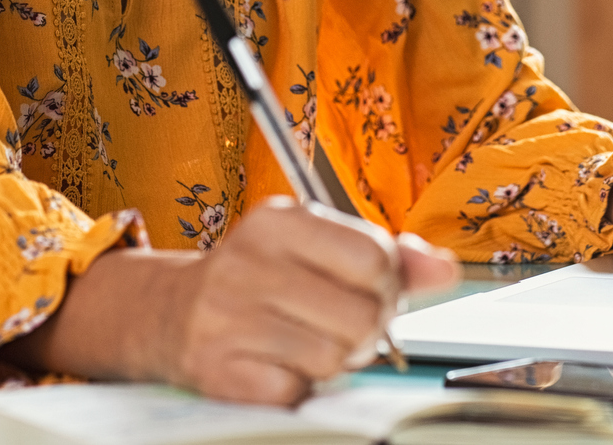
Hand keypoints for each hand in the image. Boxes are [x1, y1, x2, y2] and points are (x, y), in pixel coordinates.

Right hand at [10, 198, 457, 403]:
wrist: (169, 313)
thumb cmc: (259, 279)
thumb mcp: (317, 247)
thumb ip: (388, 255)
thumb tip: (443, 269)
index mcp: (280, 221)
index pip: (375, 256)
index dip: (387, 284)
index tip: (370, 289)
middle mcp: (249, 262)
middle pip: (362, 314)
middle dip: (365, 330)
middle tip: (341, 326)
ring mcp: (228, 316)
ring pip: (333, 357)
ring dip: (332, 362)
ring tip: (307, 345)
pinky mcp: (218, 369)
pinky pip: (294, 391)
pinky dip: (295, 387)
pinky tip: (276, 365)